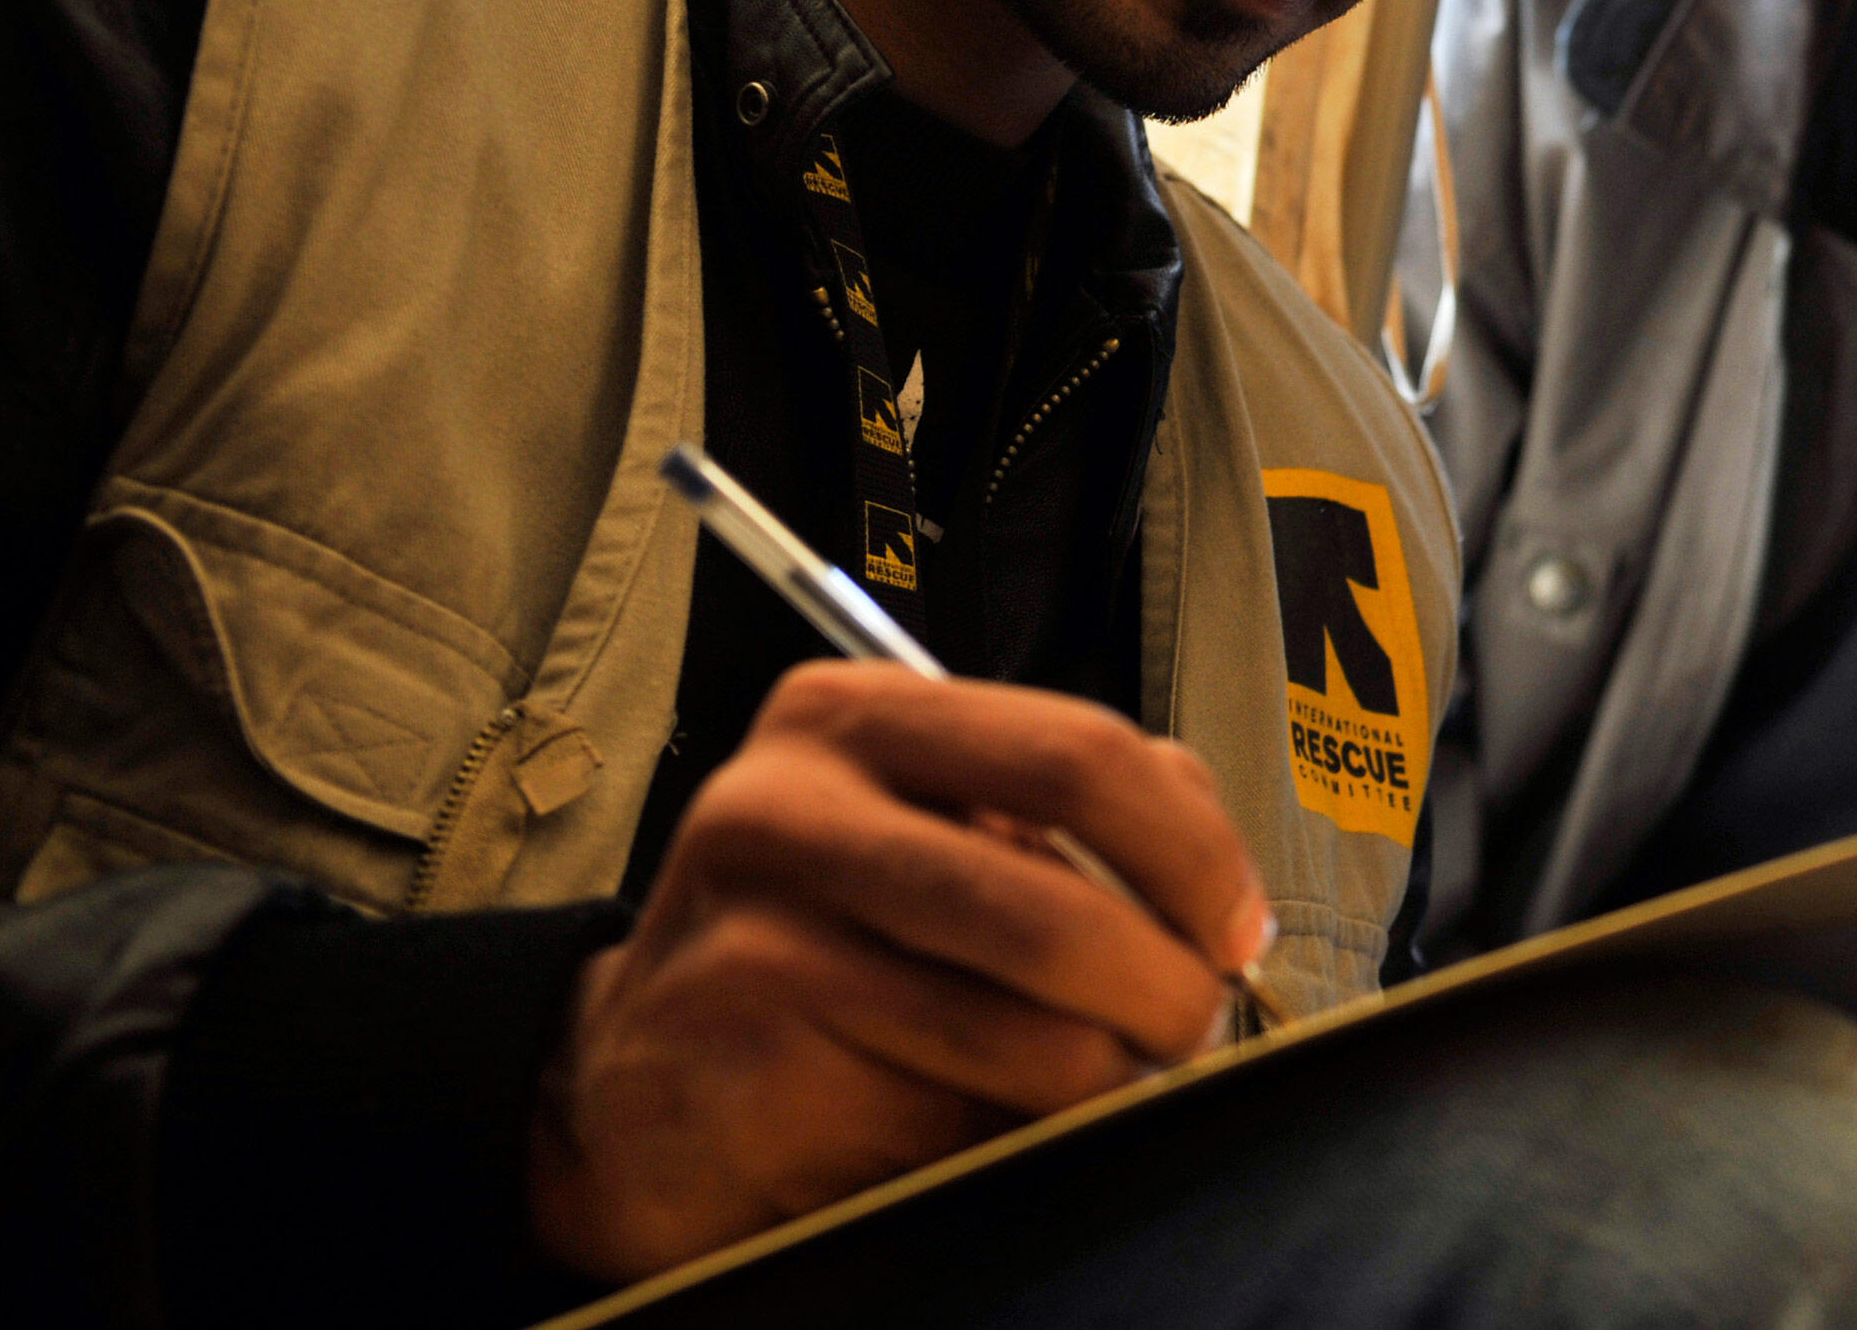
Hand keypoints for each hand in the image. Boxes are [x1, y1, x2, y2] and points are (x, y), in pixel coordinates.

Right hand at [526, 662, 1270, 1282]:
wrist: (621, 1080)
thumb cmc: (817, 940)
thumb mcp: (930, 829)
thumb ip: (1071, 816)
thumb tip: (1220, 888)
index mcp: (854, 717)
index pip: (1083, 754)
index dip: (1194, 854)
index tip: (1235, 925)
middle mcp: (789, 807)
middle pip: (1059, 912)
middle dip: (1164, 989)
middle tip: (1185, 1024)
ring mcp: (758, 938)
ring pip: (1025, 1035)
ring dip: (1096, 1081)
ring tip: (1088, 1078)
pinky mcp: (751, 1069)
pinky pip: (952, 1122)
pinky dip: (997, 1138)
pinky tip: (959, 1118)